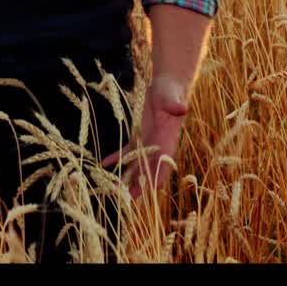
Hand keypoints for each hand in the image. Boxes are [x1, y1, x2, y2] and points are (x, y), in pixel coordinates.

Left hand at [101, 74, 189, 199]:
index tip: (148, 191)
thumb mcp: (171, 97)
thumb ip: (174, 105)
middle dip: (140, 185)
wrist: (167, 86)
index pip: (164, 164)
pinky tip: (104, 163)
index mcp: (168, 140)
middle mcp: (159, 146)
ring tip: (117, 191)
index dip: (157, 177)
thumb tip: (182, 108)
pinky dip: (116, 158)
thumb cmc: (171, 91)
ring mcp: (149, 143)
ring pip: (137, 165)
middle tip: (128, 200)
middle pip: (149, 171)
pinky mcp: (139, 136)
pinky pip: (127, 151)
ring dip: (128, 178)